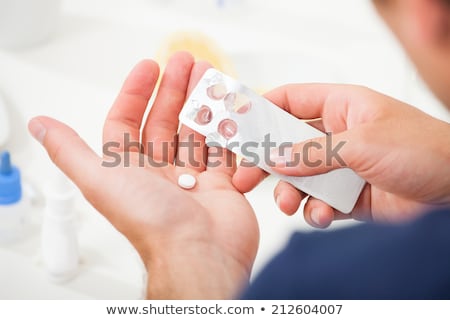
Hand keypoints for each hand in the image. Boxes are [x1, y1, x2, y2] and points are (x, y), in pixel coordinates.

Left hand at [28, 52, 258, 298]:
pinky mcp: (220, 184)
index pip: (128, 122)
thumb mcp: (101, 180)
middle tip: (186, 61)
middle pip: (165, 121)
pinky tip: (228, 107)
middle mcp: (159, 173)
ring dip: (201, 102)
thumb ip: (71, 152)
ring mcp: (192, 178)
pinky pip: (222, 149)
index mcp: (130, 170)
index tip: (150, 67)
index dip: (136, 93)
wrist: (200, 252)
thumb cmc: (151, 220)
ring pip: (195, 131)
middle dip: (175, 89)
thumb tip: (41, 127)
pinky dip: (226, 127)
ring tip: (209, 75)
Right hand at [233, 84, 449, 227]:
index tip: (237, 127)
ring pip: (298, 177)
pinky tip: (320, 215)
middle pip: (286, 143)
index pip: (291, 100)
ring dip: (289, 191)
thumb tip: (276, 158)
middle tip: (244, 177)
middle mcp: (336, 135)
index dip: (262, 110)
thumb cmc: (423, 149)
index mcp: (340, 107)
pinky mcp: (346, 195)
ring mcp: (340, 166)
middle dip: (265, 160)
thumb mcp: (362, 143)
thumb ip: (314, 152)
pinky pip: (317, 202)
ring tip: (289, 203)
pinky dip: (313, 211)